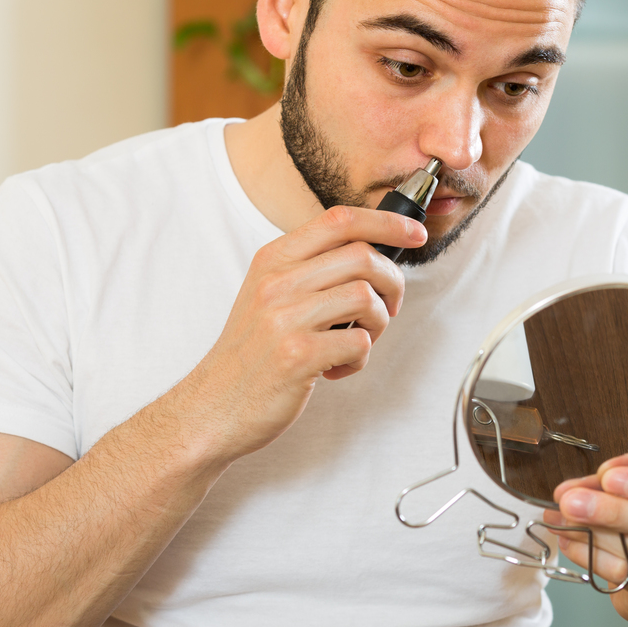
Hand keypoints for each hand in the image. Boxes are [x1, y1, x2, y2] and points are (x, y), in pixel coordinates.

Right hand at [167, 205, 425, 462]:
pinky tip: (338, 368)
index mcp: (272, 260)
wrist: (212, 407)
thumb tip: (371, 255)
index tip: (415, 233)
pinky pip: (359, 342)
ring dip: (378, 324)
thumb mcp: (268, 296)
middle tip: (388, 309)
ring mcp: (285, 318)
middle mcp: (277, 283)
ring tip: (357, 341)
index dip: (386, 221)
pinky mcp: (297, 355)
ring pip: (367, 297)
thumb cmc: (251, 355)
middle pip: (363, 256)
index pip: (339, 220)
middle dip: (393, 283)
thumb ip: (310, 271)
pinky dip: (360, 359)